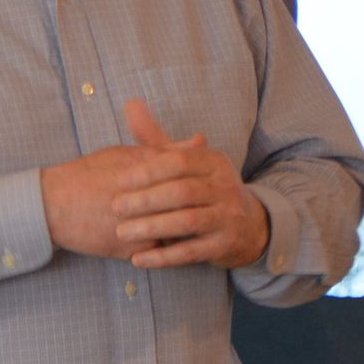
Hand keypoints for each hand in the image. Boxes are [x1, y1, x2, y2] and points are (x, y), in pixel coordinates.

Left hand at [111, 100, 269, 270]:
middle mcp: (226, 187)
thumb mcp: (187, 163)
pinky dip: (163, 257)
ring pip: (187, 221)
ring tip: (122, 233)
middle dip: (145, 200)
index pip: (180, 161)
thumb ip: (157, 139)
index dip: (148, 170)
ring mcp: (228, 217)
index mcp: (215, 162)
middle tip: (115, 207)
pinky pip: (192, 251)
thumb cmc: (204, 189)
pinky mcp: (225, 244)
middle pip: (183, 191)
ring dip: (151, 228)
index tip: (119, 180)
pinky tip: (138, 259)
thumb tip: (130, 104)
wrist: (247, 225)